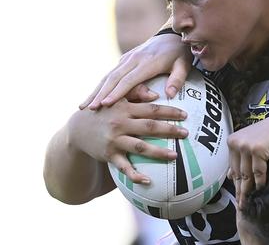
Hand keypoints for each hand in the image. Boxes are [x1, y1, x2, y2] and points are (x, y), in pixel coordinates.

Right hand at [70, 99, 187, 182]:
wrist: (77, 129)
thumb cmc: (106, 111)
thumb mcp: (118, 98)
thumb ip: (137, 93)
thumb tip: (157, 95)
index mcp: (125, 107)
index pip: (152, 109)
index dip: (169, 112)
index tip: (185, 115)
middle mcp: (120, 123)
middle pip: (149, 127)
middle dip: (170, 130)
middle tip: (186, 133)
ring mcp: (114, 140)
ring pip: (140, 147)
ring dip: (158, 152)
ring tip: (175, 156)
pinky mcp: (109, 155)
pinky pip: (124, 167)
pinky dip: (135, 175)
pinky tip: (148, 181)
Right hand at [79, 33, 191, 109]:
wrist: (171, 36)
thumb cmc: (179, 55)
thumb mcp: (184, 65)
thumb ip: (177, 79)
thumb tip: (170, 95)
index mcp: (148, 62)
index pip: (129, 79)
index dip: (117, 92)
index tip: (106, 104)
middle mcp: (133, 59)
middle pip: (114, 78)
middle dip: (101, 94)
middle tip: (90, 109)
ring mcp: (127, 59)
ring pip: (108, 75)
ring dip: (96, 90)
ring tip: (85, 106)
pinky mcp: (124, 60)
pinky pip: (110, 74)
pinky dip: (100, 86)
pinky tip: (92, 97)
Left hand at [226, 112, 268, 207]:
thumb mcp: (252, 144)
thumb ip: (241, 157)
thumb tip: (229, 176)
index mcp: (232, 141)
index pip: (232, 167)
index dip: (235, 183)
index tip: (237, 196)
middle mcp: (236, 142)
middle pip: (238, 171)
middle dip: (240, 190)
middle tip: (241, 204)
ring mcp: (246, 145)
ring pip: (246, 173)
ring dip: (248, 189)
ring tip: (249, 201)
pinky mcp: (257, 149)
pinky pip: (258, 171)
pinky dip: (260, 181)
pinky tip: (261, 188)